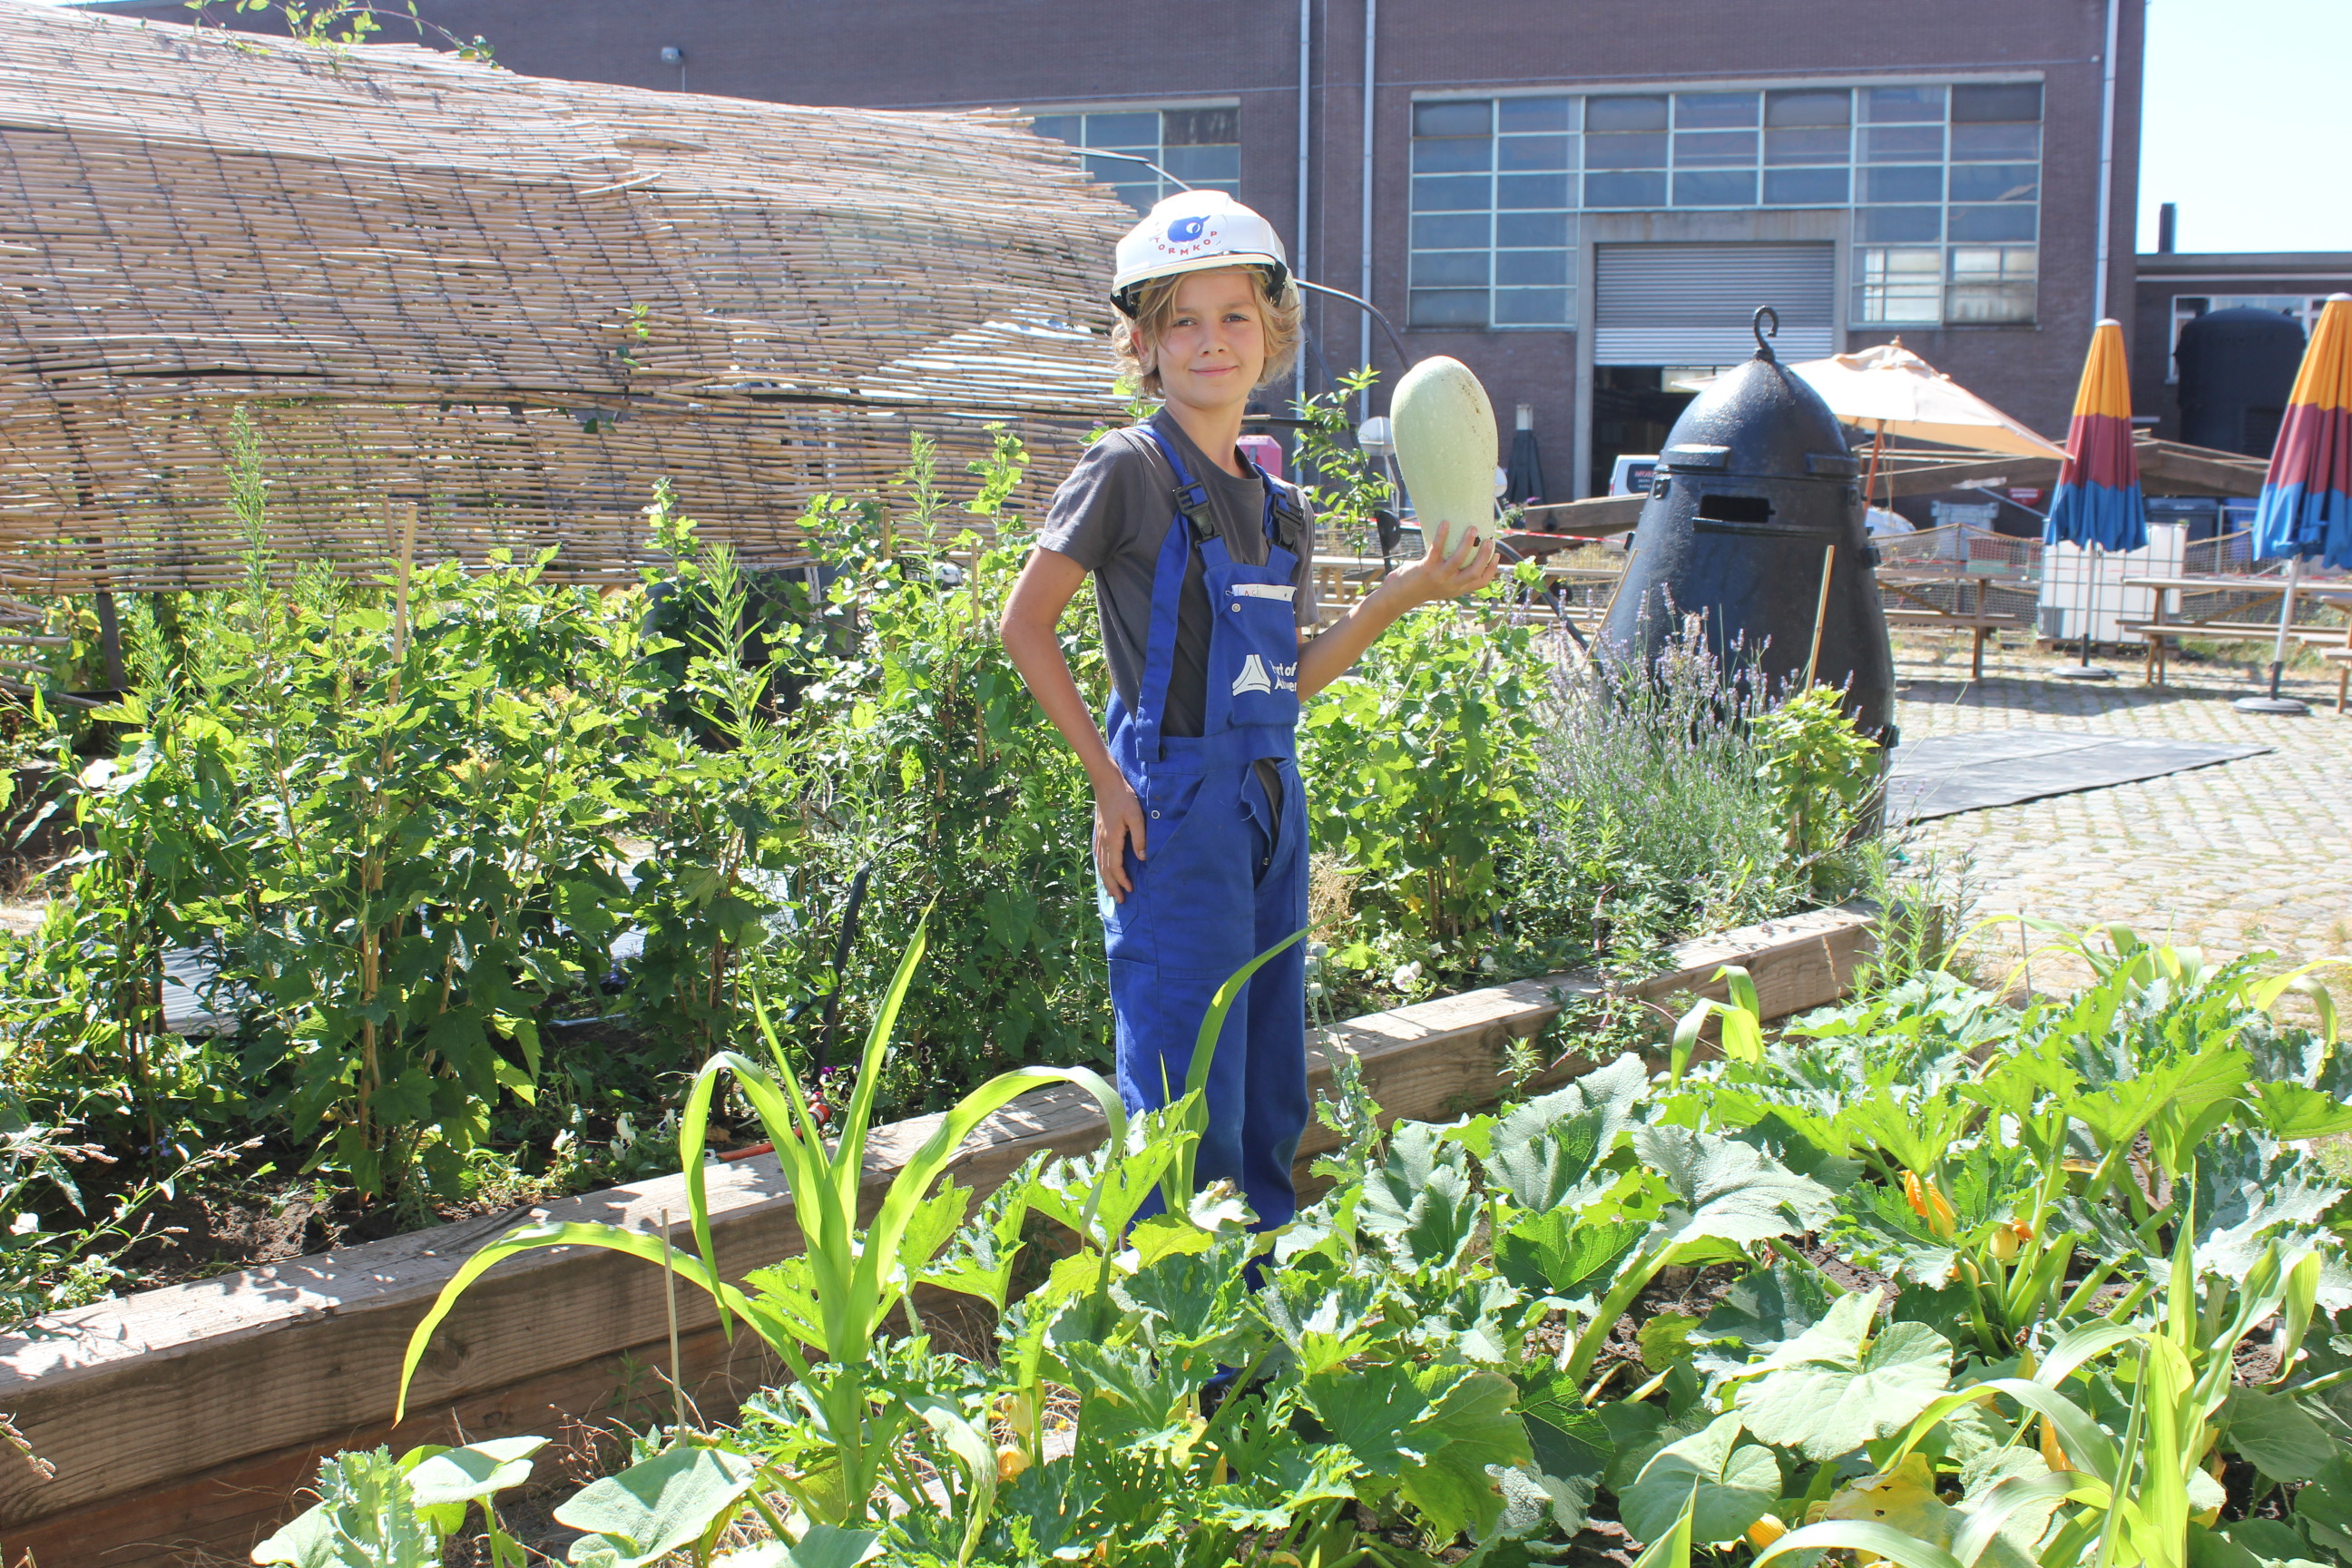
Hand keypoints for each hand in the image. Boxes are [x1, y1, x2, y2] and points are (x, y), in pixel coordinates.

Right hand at [1092, 771, 1146, 901]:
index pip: (1115, 867)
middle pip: (1106, 870)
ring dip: (1106, 880)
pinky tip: (1103, 871)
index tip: (1130, 890)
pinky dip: (1101, 868)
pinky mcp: (1099, 833)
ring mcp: (1099, 837)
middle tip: (1120, 900)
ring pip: (1101, 864)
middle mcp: (1103, 842)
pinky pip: (1098, 856)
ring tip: (1111, 891)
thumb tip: (1143, 858)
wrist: (1107, 783)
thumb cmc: (1124, 798)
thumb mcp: (1136, 816)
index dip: (1122, 880)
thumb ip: (1140, 837)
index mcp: (1112, 840)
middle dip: (1113, 886)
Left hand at [1390, 521, 1501, 606]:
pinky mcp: (1426, 569)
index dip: (1492, 570)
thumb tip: (1460, 551)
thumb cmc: (1419, 587)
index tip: (1496, 556)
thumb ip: (1451, 575)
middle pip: (1475, 571)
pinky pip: (1437, 550)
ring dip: (1467, 543)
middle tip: (1489, 540)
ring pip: (1459, 560)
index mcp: (1457, 589)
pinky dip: (1442, 536)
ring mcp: (1439, 577)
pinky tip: (1445, 523)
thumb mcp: (1440, 585)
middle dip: (1484, 556)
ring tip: (1472, 529)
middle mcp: (1451, 585)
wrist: (1397, 596)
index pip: (1481, 582)